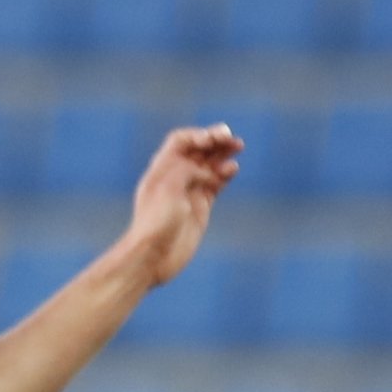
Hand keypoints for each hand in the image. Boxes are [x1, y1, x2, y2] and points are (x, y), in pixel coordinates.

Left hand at [122, 124, 243, 286]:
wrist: (153, 257)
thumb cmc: (155, 223)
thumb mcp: (169, 189)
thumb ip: (186, 171)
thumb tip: (206, 171)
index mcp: (161, 168)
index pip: (181, 141)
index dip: (198, 135)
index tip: (213, 139)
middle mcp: (174, 177)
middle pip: (198, 150)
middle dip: (215, 141)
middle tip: (232, 139)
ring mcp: (188, 191)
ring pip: (209, 165)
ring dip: (223, 154)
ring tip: (237, 147)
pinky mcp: (200, 207)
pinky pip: (215, 184)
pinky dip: (225, 174)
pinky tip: (233, 169)